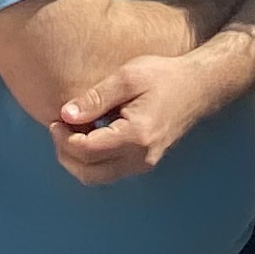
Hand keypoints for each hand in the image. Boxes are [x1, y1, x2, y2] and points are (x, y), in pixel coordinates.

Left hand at [51, 49, 228, 183]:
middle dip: (65, 154)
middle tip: (58, 128)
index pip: (87, 151)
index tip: (56, 119)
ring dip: (77, 160)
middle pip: (89, 173)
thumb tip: (65, 115)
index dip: (64, 138)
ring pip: (98, 177)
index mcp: (136, 135)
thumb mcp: (127, 77)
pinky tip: (90, 134)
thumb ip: (95, 98)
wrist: (198, 86)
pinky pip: (109, 171)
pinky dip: (92, 159)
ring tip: (71, 132)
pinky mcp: (144, 162)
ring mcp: (144, 163)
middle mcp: (141, 157)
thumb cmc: (164, 76)